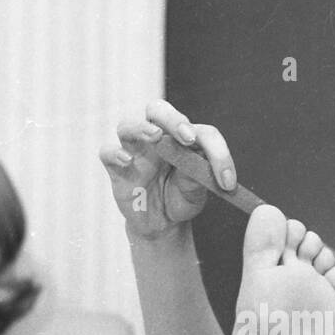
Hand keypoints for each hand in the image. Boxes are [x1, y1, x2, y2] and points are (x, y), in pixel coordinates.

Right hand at [102, 100, 238, 240]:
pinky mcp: (115, 167)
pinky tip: (127, 161)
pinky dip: (115, 153)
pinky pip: (107, 152)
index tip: (227, 182)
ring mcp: (134, 150)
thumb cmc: (180, 199)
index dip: (217, 153)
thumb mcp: (194, 193)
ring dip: (141, 128)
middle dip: (172, 119)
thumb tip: (200, 166)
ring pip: (127, 125)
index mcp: (182, 138)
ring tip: (155, 137)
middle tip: (187, 137)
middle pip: (157, 110)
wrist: (160, 223)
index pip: (200, 132)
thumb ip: (196, 178)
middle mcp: (157, 137)